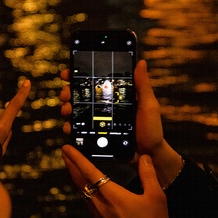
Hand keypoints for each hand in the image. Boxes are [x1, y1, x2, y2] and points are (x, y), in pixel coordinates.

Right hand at [60, 60, 183, 185]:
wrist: (148, 154)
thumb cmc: (152, 129)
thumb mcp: (148, 105)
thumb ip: (143, 85)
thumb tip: (140, 62)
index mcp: (116, 94)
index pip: (95, 80)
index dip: (79, 74)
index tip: (68, 73)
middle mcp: (105, 105)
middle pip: (81, 94)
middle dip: (68, 91)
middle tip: (66, 94)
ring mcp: (99, 120)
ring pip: (77, 110)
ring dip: (67, 108)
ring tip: (67, 110)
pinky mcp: (96, 134)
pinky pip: (80, 129)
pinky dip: (71, 127)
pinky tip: (69, 127)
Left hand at [62, 145, 168, 217]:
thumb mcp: (155, 196)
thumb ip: (148, 175)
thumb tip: (144, 158)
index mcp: (112, 195)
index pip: (89, 172)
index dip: (77, 158)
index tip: (67, 147)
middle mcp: (101, 204)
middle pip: (79, 181)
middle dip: (71, 165)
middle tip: (65, 153)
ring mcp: (99, 215)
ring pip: (82, 192)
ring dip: (76, 178)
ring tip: (74, 168)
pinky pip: (87, 202)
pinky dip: (84, 189)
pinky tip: (88, 190)